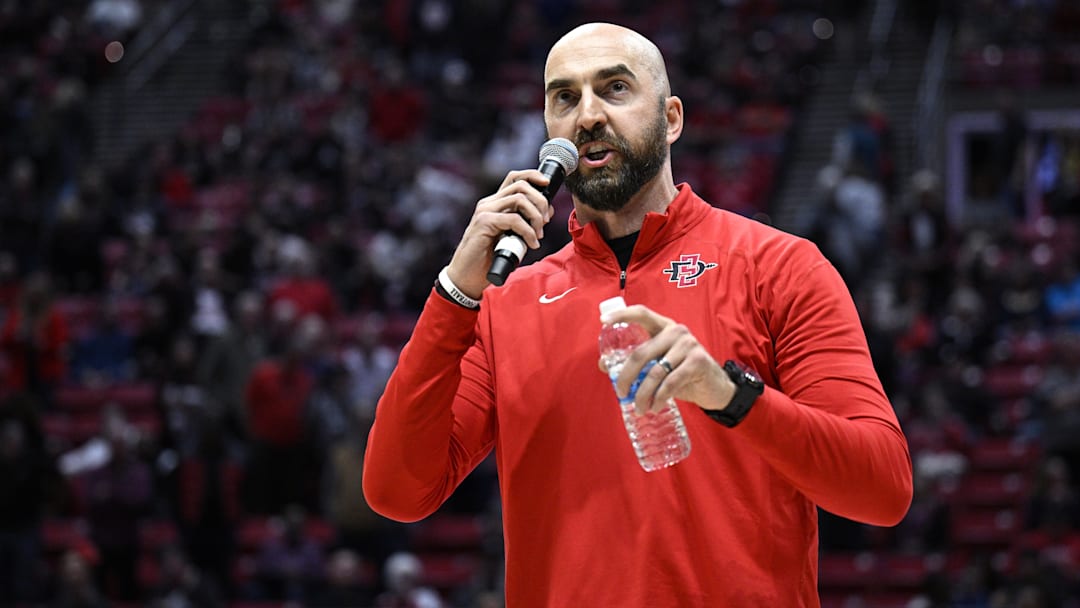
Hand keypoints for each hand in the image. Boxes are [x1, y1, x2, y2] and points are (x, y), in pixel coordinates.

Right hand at [445, 170, 555, 298]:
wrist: (466, 276)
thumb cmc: (488, 259)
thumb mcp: (512, 237)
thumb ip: (525, 223)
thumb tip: (547, 212)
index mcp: (495, 203)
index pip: (514, 178)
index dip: (533, 176)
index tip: (547, 186)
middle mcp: (489, 203)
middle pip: (521, 185)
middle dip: (541, 201)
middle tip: (545, 222)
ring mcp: (485, 211)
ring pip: (520, 199)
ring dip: (536, 217)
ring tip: (538, 235)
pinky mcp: (484, 223)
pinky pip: (514, 219)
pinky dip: (528, 232)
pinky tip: (531, 244)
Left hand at [598, 304, 734, 414]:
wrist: (714, 387)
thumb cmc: (681, 373)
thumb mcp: (658, 364)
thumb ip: (637, 363)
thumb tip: (604, 364)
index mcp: (663, 326)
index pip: (641, 313)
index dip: (622, 315)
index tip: (603, 321)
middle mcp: (676, 331)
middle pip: (641, 353)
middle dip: (626, 376)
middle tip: (621, 393)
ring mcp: (688, 344)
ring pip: (655, 372)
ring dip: (643, 394)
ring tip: (639, 408)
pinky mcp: (698, 361)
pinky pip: (671, 383)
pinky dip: (659, 398)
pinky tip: (655, 406)